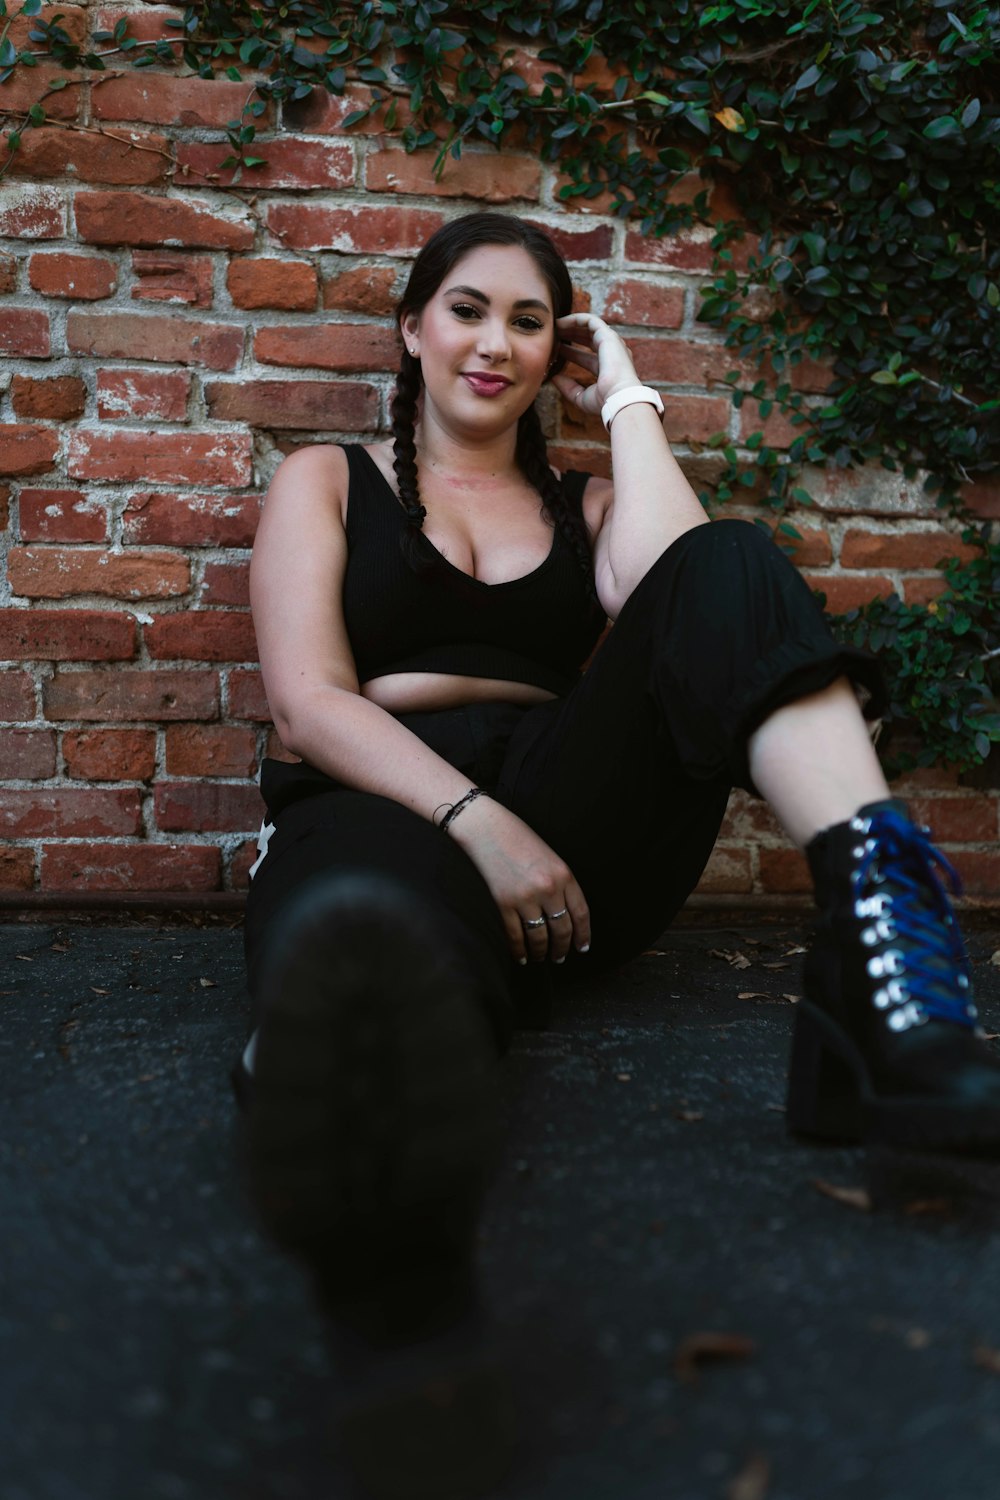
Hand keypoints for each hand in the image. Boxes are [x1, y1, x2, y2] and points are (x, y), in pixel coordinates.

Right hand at [449, 797, 589, 963]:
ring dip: (541, 952)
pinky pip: (515, 935)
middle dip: (563, 947)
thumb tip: (565, 915)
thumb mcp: (550, 857)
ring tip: (541, 958)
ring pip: (539, 936)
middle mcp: (548, 888)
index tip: (583, 947)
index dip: (583, 935)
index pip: (581, 913)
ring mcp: (525, 897)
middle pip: (562, 929)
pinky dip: (519, 950)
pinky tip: (522, 957)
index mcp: (564, 874)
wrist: (486, 828)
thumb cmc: (518, 839)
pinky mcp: (503, 903)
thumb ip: (560, 883)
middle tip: (561, 957)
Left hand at [552, 312, 642, 419]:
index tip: (555, 351)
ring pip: (589, 327)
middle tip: (554, 335)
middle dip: (571, 335)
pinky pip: (590, 320)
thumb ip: (568, 388)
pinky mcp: (608, 335)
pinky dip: (575, 319)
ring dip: (571, 325)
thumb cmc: (604, 401)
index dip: (570, 353)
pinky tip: (561, 322)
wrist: (618, 397)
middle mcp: (611, 353)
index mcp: (608, 368)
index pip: (586, 357)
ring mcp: (611, 343)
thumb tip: (554, 378)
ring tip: (555, 326)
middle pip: (588, 339)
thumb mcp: (581, 397)